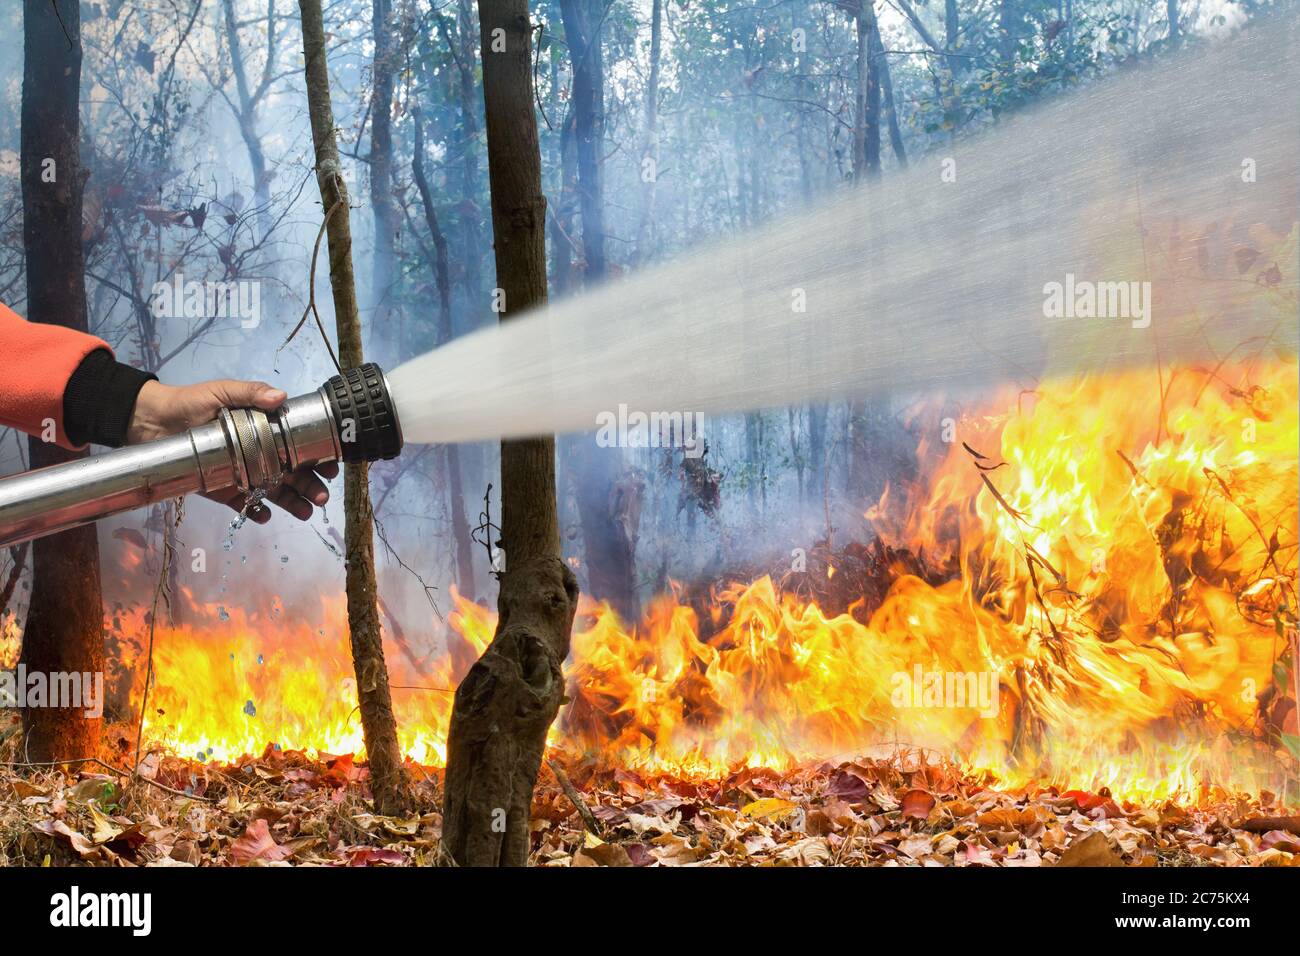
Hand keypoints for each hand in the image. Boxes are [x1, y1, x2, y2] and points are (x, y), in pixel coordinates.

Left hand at [128, 379, 339, 522]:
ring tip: (305, 512)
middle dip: (310, 485)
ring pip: (275, 491)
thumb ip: (250, 393)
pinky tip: (265, 515)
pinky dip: (256, 512)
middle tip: (321, 496)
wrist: (151, 421)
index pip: (299, 444)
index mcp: (265, 428)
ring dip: (292, 502)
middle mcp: (259, 452)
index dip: (317, 456)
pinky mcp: (223, 489)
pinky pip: (244, 505)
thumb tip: (281, 397)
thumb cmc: (189, 402)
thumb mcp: (223, 391)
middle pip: (293, 473)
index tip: (330, 466)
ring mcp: (243, 472)